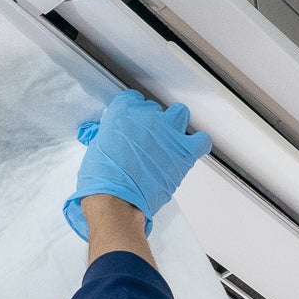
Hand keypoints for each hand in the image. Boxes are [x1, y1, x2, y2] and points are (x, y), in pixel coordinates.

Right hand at [64, 91, 211, 237]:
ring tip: (168, 140)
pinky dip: (197, 144)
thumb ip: (108, 135)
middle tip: (146, 141)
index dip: (133, 112)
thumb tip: (110, 137)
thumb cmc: (102, 179)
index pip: (133, 99)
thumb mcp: (96, 148)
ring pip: (179, 113)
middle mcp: (147, 116)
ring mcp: (168, 131)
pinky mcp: (183, 151)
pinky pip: (201, 140)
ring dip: (175, 125)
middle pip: (155, 109)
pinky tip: (188, 150)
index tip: (132, 123)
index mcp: (123, 111)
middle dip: (152, 123)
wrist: (115, 200)